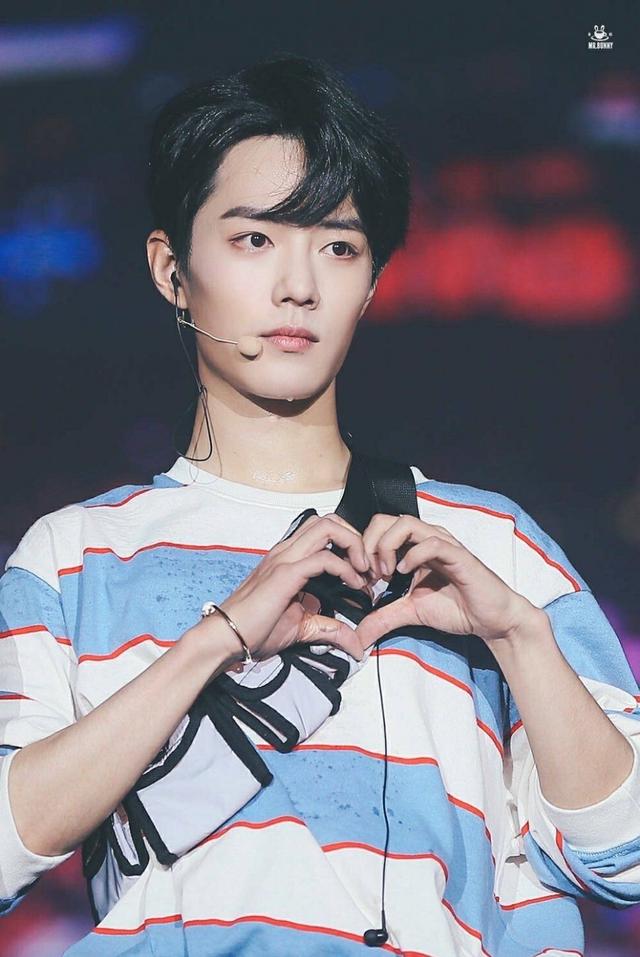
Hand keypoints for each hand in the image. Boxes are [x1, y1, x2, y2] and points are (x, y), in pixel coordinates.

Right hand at [189, 514, 371, 665]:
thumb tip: (356, 644)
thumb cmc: (255, 630)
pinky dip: (345, 568)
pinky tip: (353, 584)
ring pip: (327, 527)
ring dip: (353, 545)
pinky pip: (324, 558)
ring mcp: (285, 559)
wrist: (226, 638)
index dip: (350, 545)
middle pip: (329, 520)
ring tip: (364, 571)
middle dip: (356, 538)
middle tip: (368, 566)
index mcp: (288, 557)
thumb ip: (329, 629)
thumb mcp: (301, 628)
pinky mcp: (285, 574)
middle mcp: (286, 551)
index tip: (365, 573)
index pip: (324, 531)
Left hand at [355, 514, 537, 651]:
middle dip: (368, 544)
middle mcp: (425, 539)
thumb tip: (358, 636)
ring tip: (385, 572)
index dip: (362, 550)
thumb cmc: (457, 608)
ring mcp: (442, 544)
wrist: (490, 620)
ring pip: (405, 523)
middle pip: (384, 519)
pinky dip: (412, 555)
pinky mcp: (458, 555)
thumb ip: (383, 618)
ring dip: (387, 546)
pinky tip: (405, 574)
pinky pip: (432, 543)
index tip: (359, 577)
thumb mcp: (410, 612)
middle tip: (368, 572)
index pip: (377, 530)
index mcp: (412, 547)